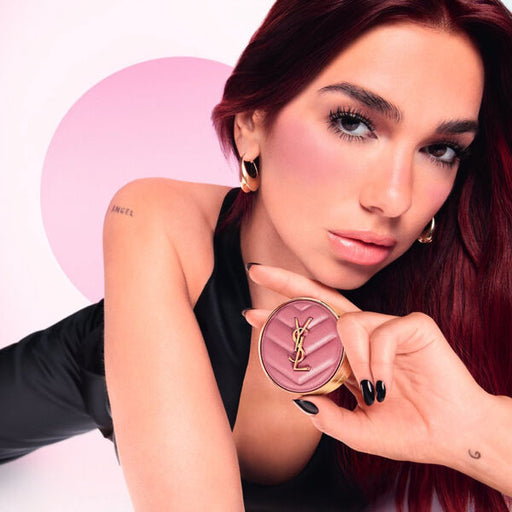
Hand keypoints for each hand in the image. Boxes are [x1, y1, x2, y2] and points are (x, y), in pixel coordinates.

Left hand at [245, 264, 489, 466]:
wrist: (452, 438)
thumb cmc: (408, 431)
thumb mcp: (357, 430)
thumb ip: (326, 415)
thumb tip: (293, 398)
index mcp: (348, 355)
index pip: (310, 331)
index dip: (280, 321)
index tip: (251, 315)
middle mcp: (363, 335)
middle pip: (321, 300)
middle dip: (287, 284)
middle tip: (257, 271)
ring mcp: (386, 327)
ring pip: (347, 320)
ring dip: (348, 356)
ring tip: (366, 387)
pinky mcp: (412, 325)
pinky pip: (380, 333)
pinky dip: (375, 361)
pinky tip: (384, 383)